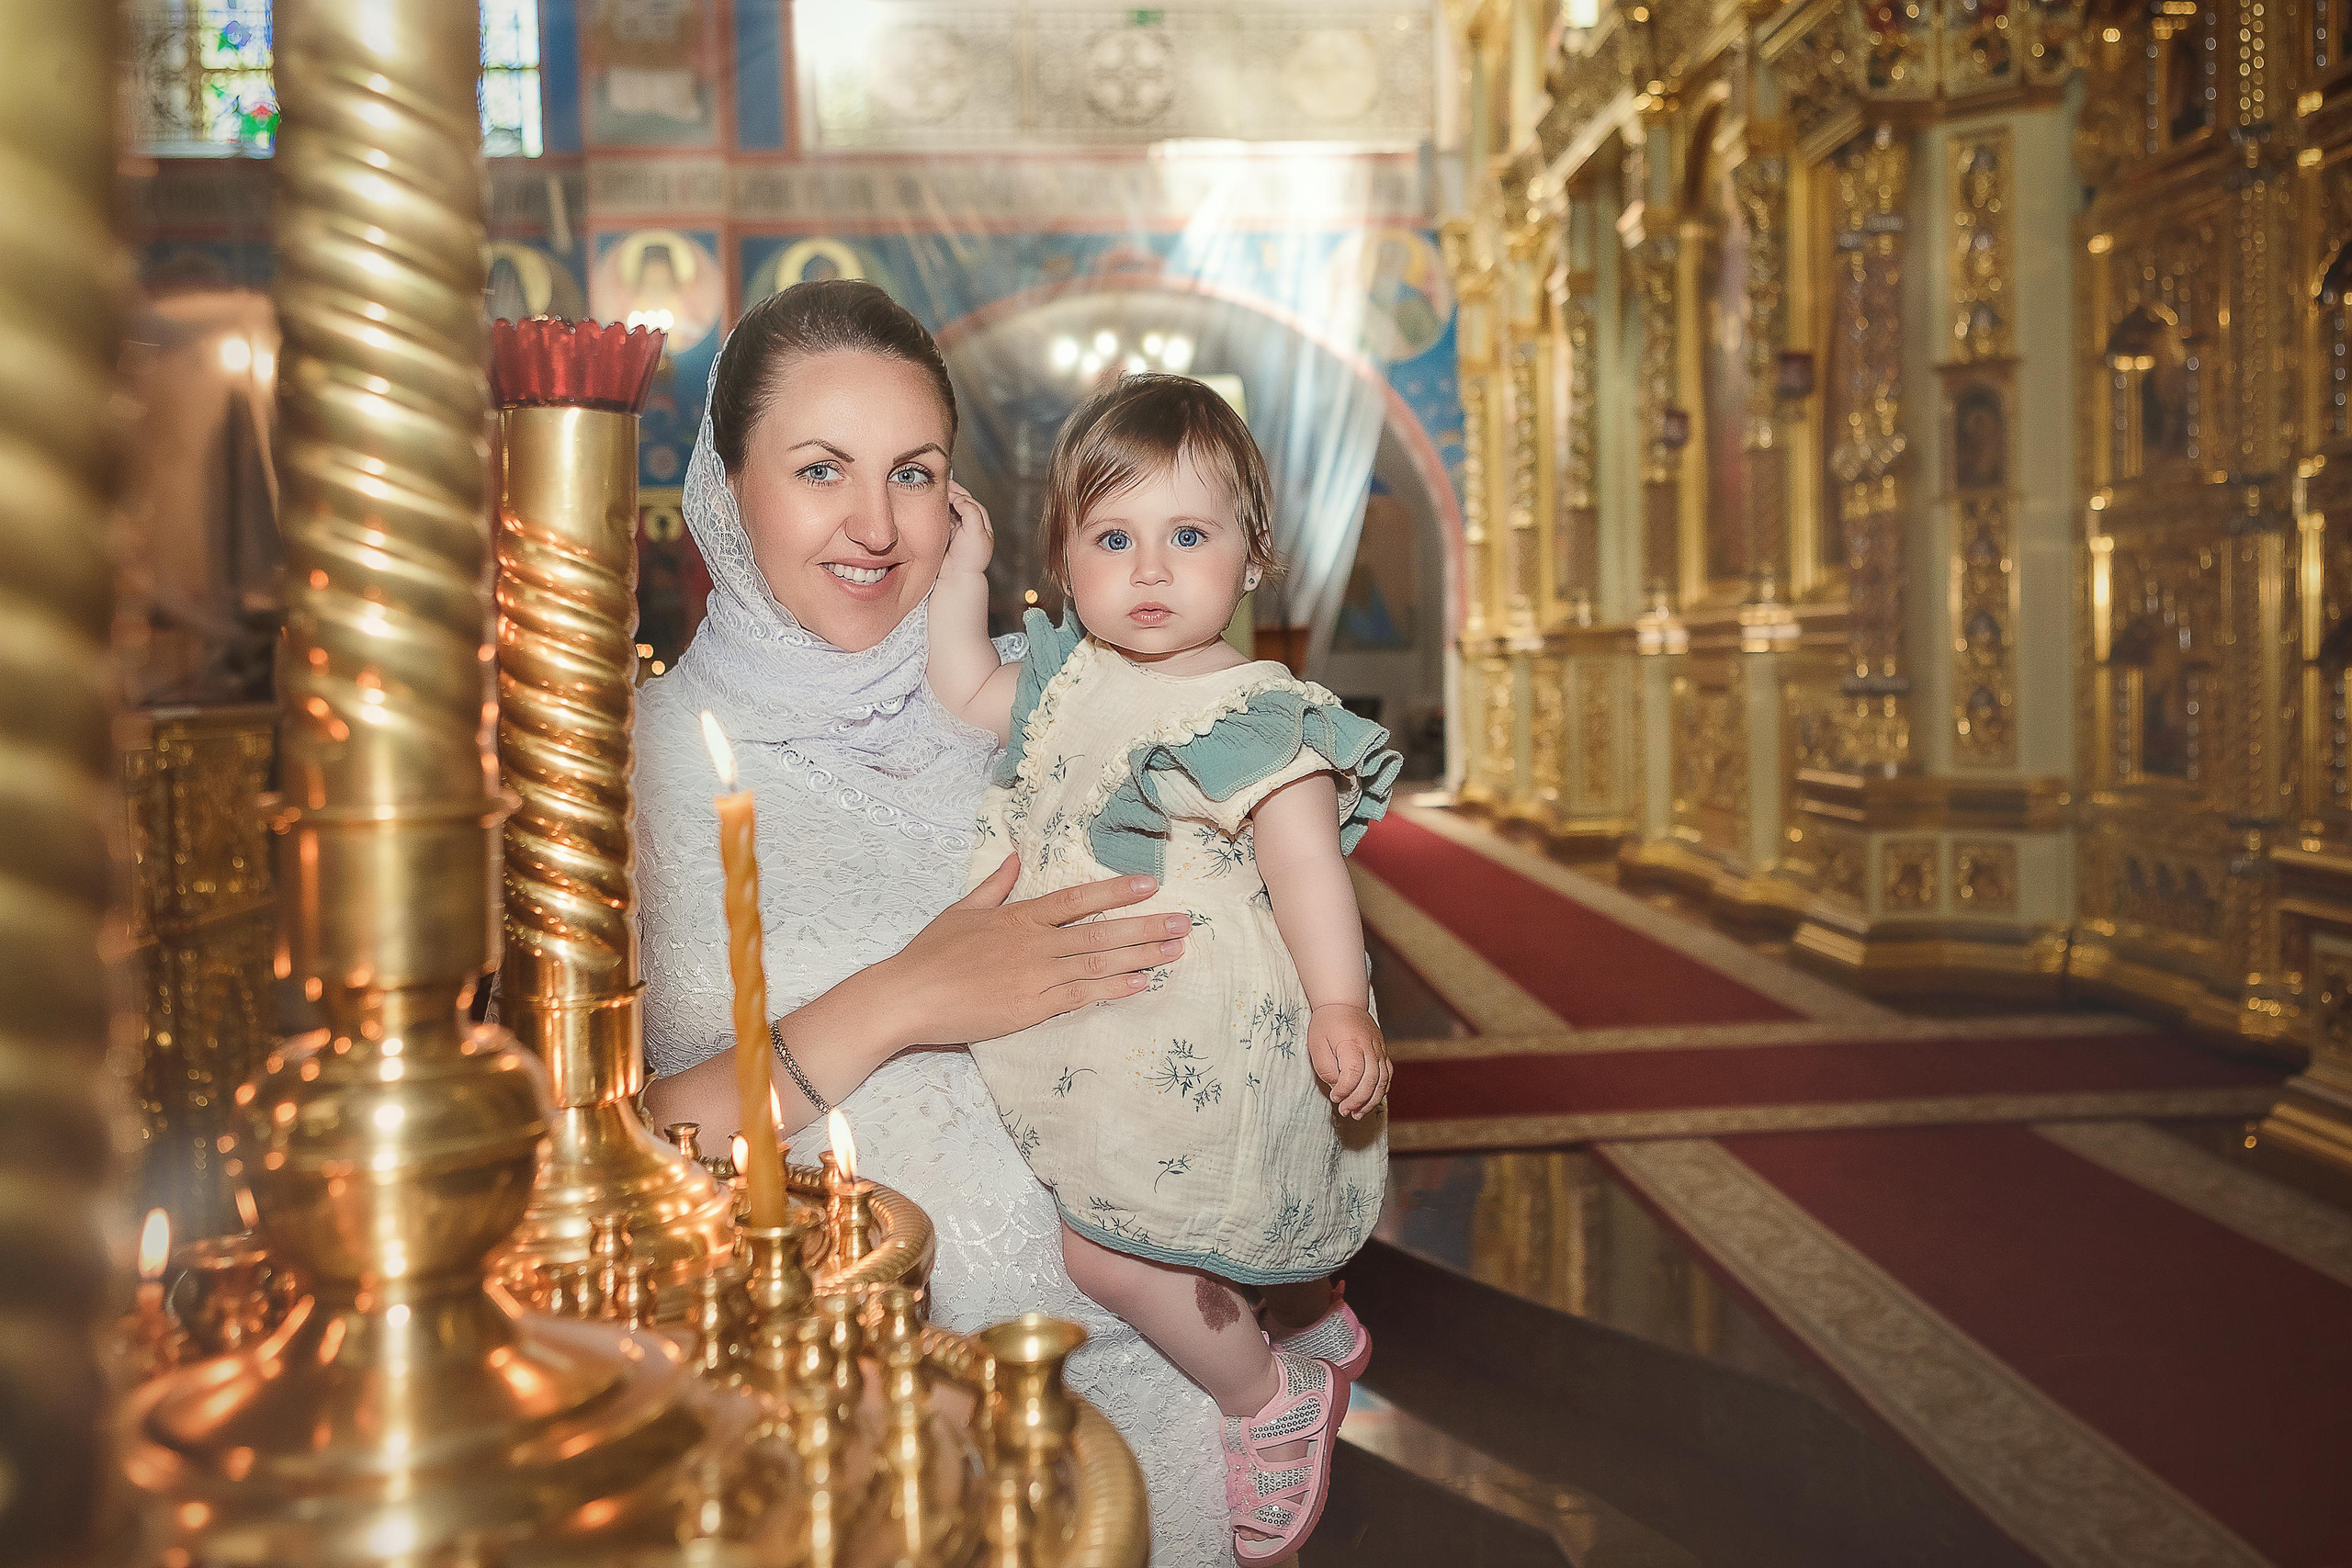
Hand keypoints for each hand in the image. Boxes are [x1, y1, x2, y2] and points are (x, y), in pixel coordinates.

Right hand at [870, 855, 1188, 1047]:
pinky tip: (1141, 984)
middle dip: (1144, 927)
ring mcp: (1035, 976)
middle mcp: (1033, 943)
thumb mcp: (962, 910)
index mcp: (1018, 917)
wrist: (908, 995)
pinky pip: (1080, 997)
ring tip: (1175, 951)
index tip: (1149, 886)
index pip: (1075, 900)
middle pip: (1099, 933)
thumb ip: (994, 885)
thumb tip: (1012, 856)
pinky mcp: (1030, 1008)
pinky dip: (1112, 990)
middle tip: (1184, 923)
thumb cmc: (930, 954)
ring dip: (1140, 957)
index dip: (1114, 892)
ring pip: (1098, 964)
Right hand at [942, 478, 994, 577]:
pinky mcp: (945, 535)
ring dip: (942, 502)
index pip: (972, 502)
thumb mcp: (976, 532)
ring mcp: (957, 530)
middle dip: (950, 494)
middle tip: (939, 487)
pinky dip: (936, 512)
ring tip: (933, 495)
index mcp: (982, 524)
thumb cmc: (969, 559)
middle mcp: (970, 526)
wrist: (955, 577)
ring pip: (949, 509)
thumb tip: (960, 499)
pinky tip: (930, 508)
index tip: (950, 493)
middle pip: (960, 503)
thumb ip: (971, 512)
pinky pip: (940, 519)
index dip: (961, 495)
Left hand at [1307, 1003, 1389, 1119]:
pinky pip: (1387, 1076)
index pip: (1354, 1072)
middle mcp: (1370, 1047)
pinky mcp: (1383, 1053)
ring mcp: (1379, 1050)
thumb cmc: (1326, 1024)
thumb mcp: (1316, 1045)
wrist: (1343, 1003)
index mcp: (1352, 1042)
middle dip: (1358, 1100)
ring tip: (1357, 1114)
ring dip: (1371, 1101)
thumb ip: (1327, 1069)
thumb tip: (1338, 1088)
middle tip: (1344, 1111)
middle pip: (1371, 1080)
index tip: (1334, 1096)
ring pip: (1382, 1081)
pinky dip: (1380, 1091)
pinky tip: (1369, 1101)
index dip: (1346, 1089)